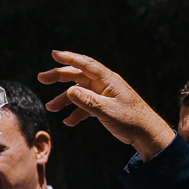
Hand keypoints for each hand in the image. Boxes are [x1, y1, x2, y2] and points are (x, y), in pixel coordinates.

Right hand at [38, 51, 174, 159]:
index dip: (69, 58)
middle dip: (59, 76)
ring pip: (79, 92)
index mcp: (108, 80)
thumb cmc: (131, 120)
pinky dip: (76, 112)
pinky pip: (85, 105)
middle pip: (78, 75)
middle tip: (41, 78)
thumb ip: (87, 101)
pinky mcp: (104, 106)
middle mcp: (104, 84)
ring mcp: (103, 94)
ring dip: (64, 99)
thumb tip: (69, 90)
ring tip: (50, 108)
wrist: (146, 133)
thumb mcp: (107, 111)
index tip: (53, 54)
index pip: (86, 64)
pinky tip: (69, 122)